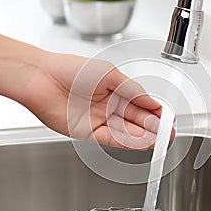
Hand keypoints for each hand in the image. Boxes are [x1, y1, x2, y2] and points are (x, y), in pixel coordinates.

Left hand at [19, 52, 166, 149]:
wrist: (42, 78)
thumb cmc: (70, 69)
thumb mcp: (109, 74)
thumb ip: (132, 90)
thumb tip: (151, 101)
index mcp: (114, 90)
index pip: (140, 104)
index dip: (155, 112)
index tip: (167, 118)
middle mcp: (107, 106)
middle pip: (135, 120)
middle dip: (153, 128)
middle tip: (167, 134)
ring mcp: (98, 120)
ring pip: (126, 132)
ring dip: (143, 137)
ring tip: (159, 140)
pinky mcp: (88, 132)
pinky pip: (112, 139)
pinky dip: (128, 142)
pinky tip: (141, 142)